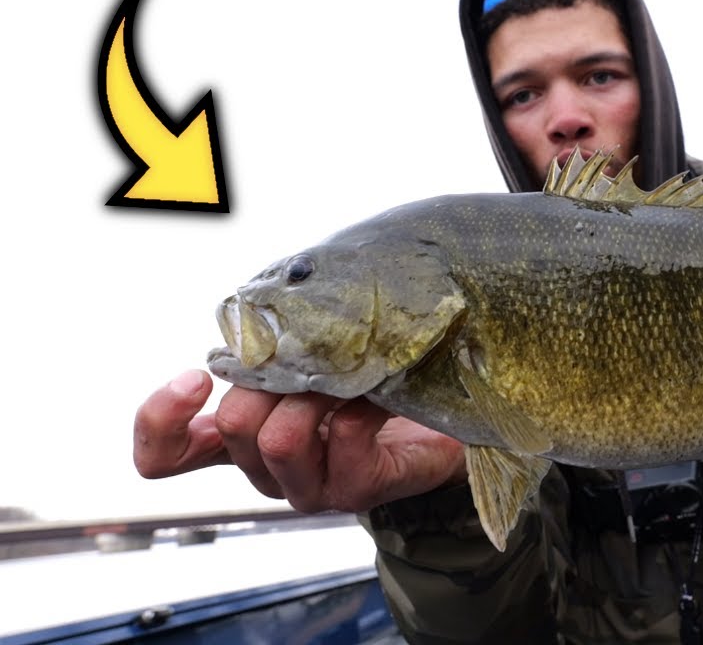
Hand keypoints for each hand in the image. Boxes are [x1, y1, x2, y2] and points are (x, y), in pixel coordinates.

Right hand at [133, 370, 466, 512]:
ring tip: (348, 377)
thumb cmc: (368, 377)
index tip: (195, 378)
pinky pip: (342, 440)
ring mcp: (309, 488)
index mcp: (241, 438)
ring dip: (314, 394)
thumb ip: (270, 343)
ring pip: (279, 441)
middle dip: (273, 377)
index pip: (164, 456)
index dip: (160, 421)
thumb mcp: (308, 353)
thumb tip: (255, 312)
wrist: (442, 418)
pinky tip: (377, 392)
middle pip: (233, 426)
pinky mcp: (356, 491)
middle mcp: (266, 470)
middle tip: (314, 358)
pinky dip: (361, 402)